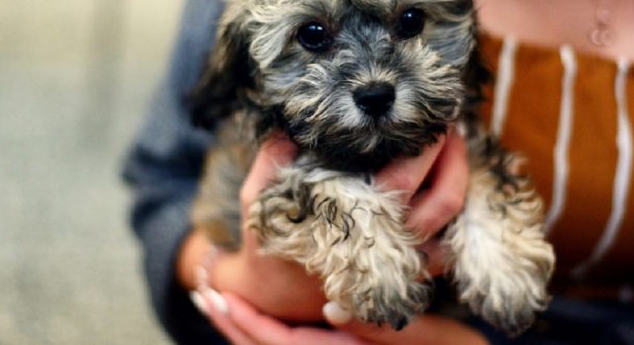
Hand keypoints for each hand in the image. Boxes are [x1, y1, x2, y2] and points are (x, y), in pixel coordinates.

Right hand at [182, 128, 470, 327]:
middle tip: (448, 120)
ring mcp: (405, 261)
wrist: (278, 296)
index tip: (429, 114)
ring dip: (461, 176)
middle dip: (453, 152)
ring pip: (452, 219)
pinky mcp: (412, 271)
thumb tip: (288, 126)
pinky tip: (448, 177)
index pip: (405, 177)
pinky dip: (456, 209)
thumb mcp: (257, 199)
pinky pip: (450, 240)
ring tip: (454, 142)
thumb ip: (271, 161)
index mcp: (355, 220)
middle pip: (443, 196)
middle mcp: (389, 243)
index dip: (427, 146)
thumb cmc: (271, 241)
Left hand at [196, 292, 488, 344]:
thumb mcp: (427, 339)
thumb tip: (330, 309)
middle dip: (234, 325)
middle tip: (206, 294)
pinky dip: (272, 333)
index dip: (247, 322)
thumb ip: (379, 329)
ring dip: (246, 329)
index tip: (219, 296)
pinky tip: (264, 318)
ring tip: (222, 304)